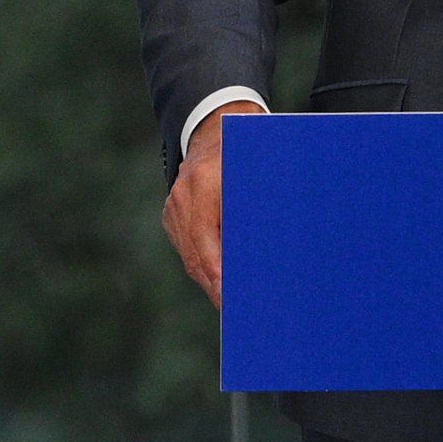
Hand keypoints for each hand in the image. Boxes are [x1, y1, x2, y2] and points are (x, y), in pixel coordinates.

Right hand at [162, 100, 263, 306]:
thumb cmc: (246, 150)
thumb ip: (256, 211)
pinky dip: (204, 266)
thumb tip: (270, 254)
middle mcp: (181, 197)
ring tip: (232, 306)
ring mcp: (173, 207)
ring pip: (190, 256)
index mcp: (202, 184)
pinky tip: (222, 283)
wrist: (213, 127)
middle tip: (236, 314)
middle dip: (216, 287)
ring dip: (211, 280)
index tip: (230, 299)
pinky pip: (187, 248)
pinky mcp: (172, 215)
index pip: (205, 242)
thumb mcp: (257, 176)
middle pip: (195, 256)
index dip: (218, 274)